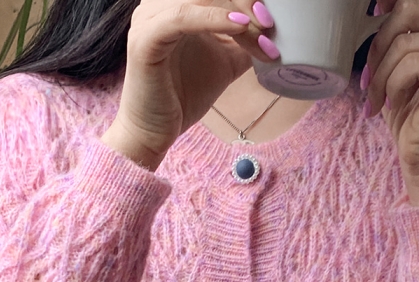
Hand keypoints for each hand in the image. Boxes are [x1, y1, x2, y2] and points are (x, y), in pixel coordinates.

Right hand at [101, 0, 278, 168]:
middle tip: (269, 25)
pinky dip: (214, 18)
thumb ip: (243, 41)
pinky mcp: (146, 38)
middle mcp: (158, 3)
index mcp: (175, 4)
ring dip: (237, 12)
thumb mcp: (224, 61)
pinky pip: (183, 16)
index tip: (270, 20)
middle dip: (245, 1)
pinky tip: (239, 26)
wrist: (155, 131)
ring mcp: (149, 18)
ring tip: (260, 33)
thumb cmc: (183, 95)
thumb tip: (272, 30)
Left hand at [363, 0, 418, 204]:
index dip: (394, 2)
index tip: (375, 9)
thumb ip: (400, 30)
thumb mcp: (400, 64)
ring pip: (404, 41)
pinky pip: (410, 63)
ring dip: (381, 74)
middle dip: (379, 45)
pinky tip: (395, 103)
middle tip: (370, 77)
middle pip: (410, 9)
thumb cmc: (411, 114)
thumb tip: (380, 2)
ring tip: (379, 98)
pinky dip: (392, 86)